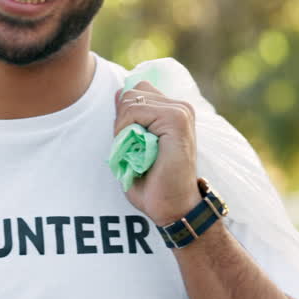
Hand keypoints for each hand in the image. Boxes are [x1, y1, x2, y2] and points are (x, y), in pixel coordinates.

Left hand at [113, 82, 200, 225]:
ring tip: (136, 151)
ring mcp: (180, 111)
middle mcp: (180, 107)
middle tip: (131, 148)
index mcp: (172, 111)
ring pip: (130, 100)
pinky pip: (134, 110)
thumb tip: (118, 91)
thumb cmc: (154, 182)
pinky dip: (125, 130)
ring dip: (122, 127)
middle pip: (131, 92)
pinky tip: (135, 150)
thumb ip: (128, 117)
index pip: (136, 91)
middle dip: (121, 119)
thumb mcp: (134, 143)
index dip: (123, 114)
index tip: (129, 140)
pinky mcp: (176, 119)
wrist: (173, 207)